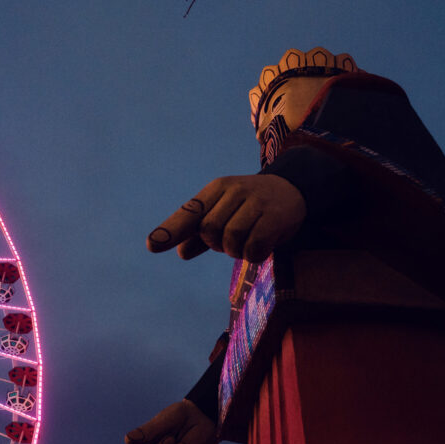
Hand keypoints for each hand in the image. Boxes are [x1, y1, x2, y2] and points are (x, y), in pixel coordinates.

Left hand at [146, 174, 305, 261]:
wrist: (293, 189)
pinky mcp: (275, 217)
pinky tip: (262, 246)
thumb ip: (201, 233)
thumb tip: (181, 252)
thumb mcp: (223, 212)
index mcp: (216, 189)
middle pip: (209, 231)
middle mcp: (234, 191)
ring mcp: (256, 202)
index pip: (190, 212)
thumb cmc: (249, 205)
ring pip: (231, 240)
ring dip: (236, 250)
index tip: (151, 245)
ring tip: (248, 240)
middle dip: (217, 244)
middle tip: (233, 239)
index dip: (170, 231)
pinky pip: (253, 247)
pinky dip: (254, 254)